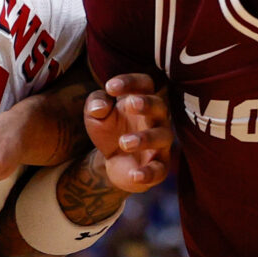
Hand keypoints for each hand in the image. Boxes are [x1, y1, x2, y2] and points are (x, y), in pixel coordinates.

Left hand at [83, 74, 171, 193]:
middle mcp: (156, 119)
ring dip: (145, 138)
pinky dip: (148, 173)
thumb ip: (95, 104)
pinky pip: (159, 169)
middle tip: (131, 104)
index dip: (130, 82)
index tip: (110, 87)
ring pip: (162, 137)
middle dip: (147, 104)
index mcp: (142, 100)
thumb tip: (99, 107)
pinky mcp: (159, 167)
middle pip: (160, 106)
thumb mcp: (96, 115)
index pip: (144, 84)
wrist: (114, 163)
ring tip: (124, 142)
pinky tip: (135, 175)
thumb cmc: (110, 130)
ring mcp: (160, 143)